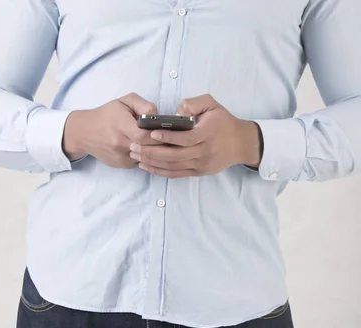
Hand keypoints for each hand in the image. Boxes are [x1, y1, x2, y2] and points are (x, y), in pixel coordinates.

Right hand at [63, 93, 160, 167]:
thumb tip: (157, 115)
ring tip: (161, 145)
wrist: (84, 132)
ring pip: (145, 158)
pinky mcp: (120, 164)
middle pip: (147, 148)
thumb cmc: (107, 115)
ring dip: (154, 153)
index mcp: (121, 126)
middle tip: (168, 139)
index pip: (144, 136)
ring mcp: (120, 156)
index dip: (156, 134)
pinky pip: (139, 163)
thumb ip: (143, 105)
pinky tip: (148, 150)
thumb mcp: (124, 101)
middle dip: (159, 144)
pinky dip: (146, 157)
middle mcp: (119, 144)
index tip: (163, 130)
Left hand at [129, 94, 262, 177]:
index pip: (185, 139)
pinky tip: (147, 166)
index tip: (151, 134)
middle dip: (152, 151)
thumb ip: (195, 103)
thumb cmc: (223, 122)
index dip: (167, 137)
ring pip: (173, 166)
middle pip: (175, 155)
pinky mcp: (198, 172)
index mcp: (207, 134)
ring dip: (152, 162)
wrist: (241, 143)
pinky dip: (160, 171)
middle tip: (134, 146)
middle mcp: (204, 152)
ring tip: (136, 155)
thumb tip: (179, 110)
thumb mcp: (213, 105)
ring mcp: (200, 164)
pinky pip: (176, 174)